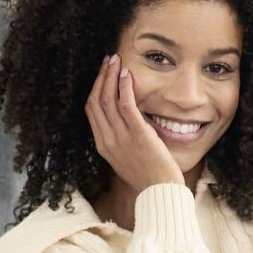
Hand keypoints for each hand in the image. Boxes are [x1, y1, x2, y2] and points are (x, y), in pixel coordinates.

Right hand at [86, 55, 186, 198]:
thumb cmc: (148, 176)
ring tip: (116, 60)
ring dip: (110, 76)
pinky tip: (127, 74)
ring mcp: (121, 137)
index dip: (95, 88)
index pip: (91, 110)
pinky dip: (124, 87)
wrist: (160, 192)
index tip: (102, 74)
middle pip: (96, 100)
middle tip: (107, 60)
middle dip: (100, 77)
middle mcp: (107, 139)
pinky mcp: (138, 135)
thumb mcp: (126, 157)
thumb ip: (121, 139)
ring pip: (108, 99)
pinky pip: (126, 105)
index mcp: (102, 145)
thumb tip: (124, 122)